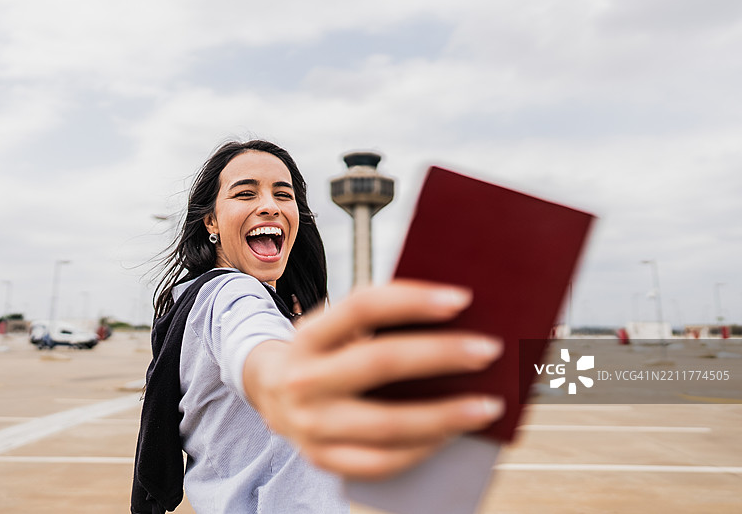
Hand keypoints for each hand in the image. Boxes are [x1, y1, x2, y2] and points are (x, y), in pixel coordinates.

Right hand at [244, 280, 503, 479]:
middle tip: (488, 350)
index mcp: (309, 334)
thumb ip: (380, 321)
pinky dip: (421, 450)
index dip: (412, 300)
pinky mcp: (322, 459)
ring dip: (444, 415)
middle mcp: (304, 379)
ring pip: (386, 423)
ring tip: (487, 406)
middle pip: (379, 362)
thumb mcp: (335, 327)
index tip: (461, 299)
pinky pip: (380, 461)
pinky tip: (452, 437)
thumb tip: (454, 319)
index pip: (362, 306)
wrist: (270, 392)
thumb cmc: (323, 352)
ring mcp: (310, 424)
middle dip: (441, 355)